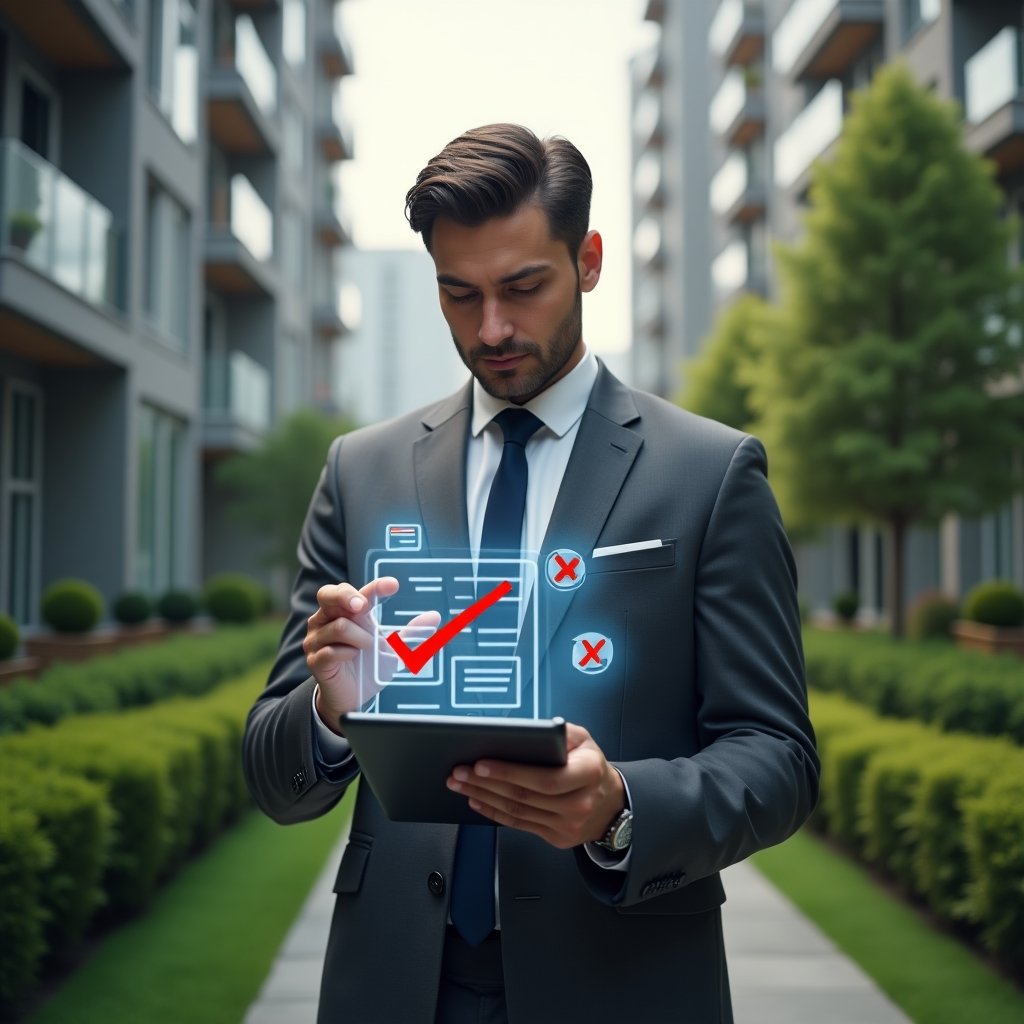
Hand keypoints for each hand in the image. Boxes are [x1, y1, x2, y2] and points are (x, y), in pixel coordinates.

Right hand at [306, 578, 438, 732]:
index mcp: (347, 612)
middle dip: (347, 596)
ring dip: (360, 637)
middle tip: (363, 606)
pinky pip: (330, 650)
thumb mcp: (394, 648)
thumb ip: (411, 632)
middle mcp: (328, 620)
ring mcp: (318, 639)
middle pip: (329, 594)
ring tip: (369, 647)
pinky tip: (354, 657)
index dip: (375, 587)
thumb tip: (434, 617)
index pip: (359, 592)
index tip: (393, 585)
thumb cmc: (368, 666)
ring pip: (338, 625)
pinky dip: (347, 653)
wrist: (351, 697)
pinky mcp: (315, 659)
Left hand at [446, 722, 625, 849]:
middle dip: (485, 783)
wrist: (610, 804)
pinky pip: (519, 825)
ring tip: (460, 783)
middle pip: (524, 796)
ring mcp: (567, 825)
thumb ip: (561, 732)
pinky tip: (477, 800)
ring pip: (517, 812)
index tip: (481, 763)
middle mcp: (579, 803)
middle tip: (459, 771)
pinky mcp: (555, 838)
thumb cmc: (591, 767)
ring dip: (483, 796)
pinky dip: (494, 812)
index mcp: (588, 774)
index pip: (545, 778)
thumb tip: (530, 731)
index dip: (510, 773)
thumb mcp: (585, 741)